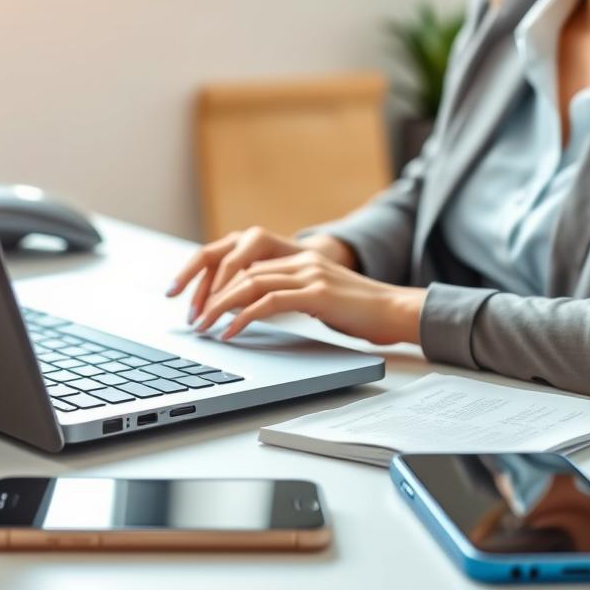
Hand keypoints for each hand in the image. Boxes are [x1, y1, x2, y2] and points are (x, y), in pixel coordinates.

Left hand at [186, 248, 423, 345]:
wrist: (396, 311)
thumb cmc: (359, 312)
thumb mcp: (319, 298)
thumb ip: (292, 294)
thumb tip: (257, 307)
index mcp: (299, 258)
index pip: (247, 265)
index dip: (217, 283)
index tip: (197, 303)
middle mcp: (301, 260)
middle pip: (241, 270)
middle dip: (210, 294)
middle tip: (193, 319)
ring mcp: (309, 274)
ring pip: (250, 283)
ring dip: (220, 306)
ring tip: (204, 327)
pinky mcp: (316, 293)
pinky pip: (269, 302)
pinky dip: (244, 317)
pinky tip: (231, 332)